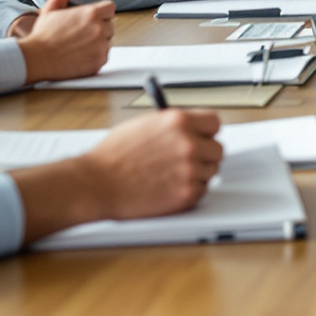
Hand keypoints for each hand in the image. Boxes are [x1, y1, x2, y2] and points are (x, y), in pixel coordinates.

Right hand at [14, 0, 118, 81]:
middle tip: (82, 35)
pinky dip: (95, 58)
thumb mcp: (49, 11)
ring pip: (107, 43)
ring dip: (98, 44)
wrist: (37, 59)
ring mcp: (101, 46)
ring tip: (79, 47)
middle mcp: (99, 29)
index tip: (94, 19)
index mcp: (91, 13)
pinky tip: (80, 56)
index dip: (102, 13)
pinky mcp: (99, 61)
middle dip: (99, 29)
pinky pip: (104, 57)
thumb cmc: (42, 36)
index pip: (110, 8)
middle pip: (110, 26)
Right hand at [45, 110, 225, 225]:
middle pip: (217, 149)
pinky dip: (189, 191)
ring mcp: (190, 170)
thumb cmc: (113, 156)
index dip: (207, 131)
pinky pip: (201, 191)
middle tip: (189, 160)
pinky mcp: (187, 194)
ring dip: (197, 174)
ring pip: (211, 172)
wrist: (98, 184)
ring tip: (170, 175)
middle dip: (204, 154)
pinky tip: (168, 188)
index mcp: (178, 121)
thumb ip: (172, 125)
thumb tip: (192, 128)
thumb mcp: (144, 125)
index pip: (214, 123)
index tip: (203, 137)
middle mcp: (188, 144)